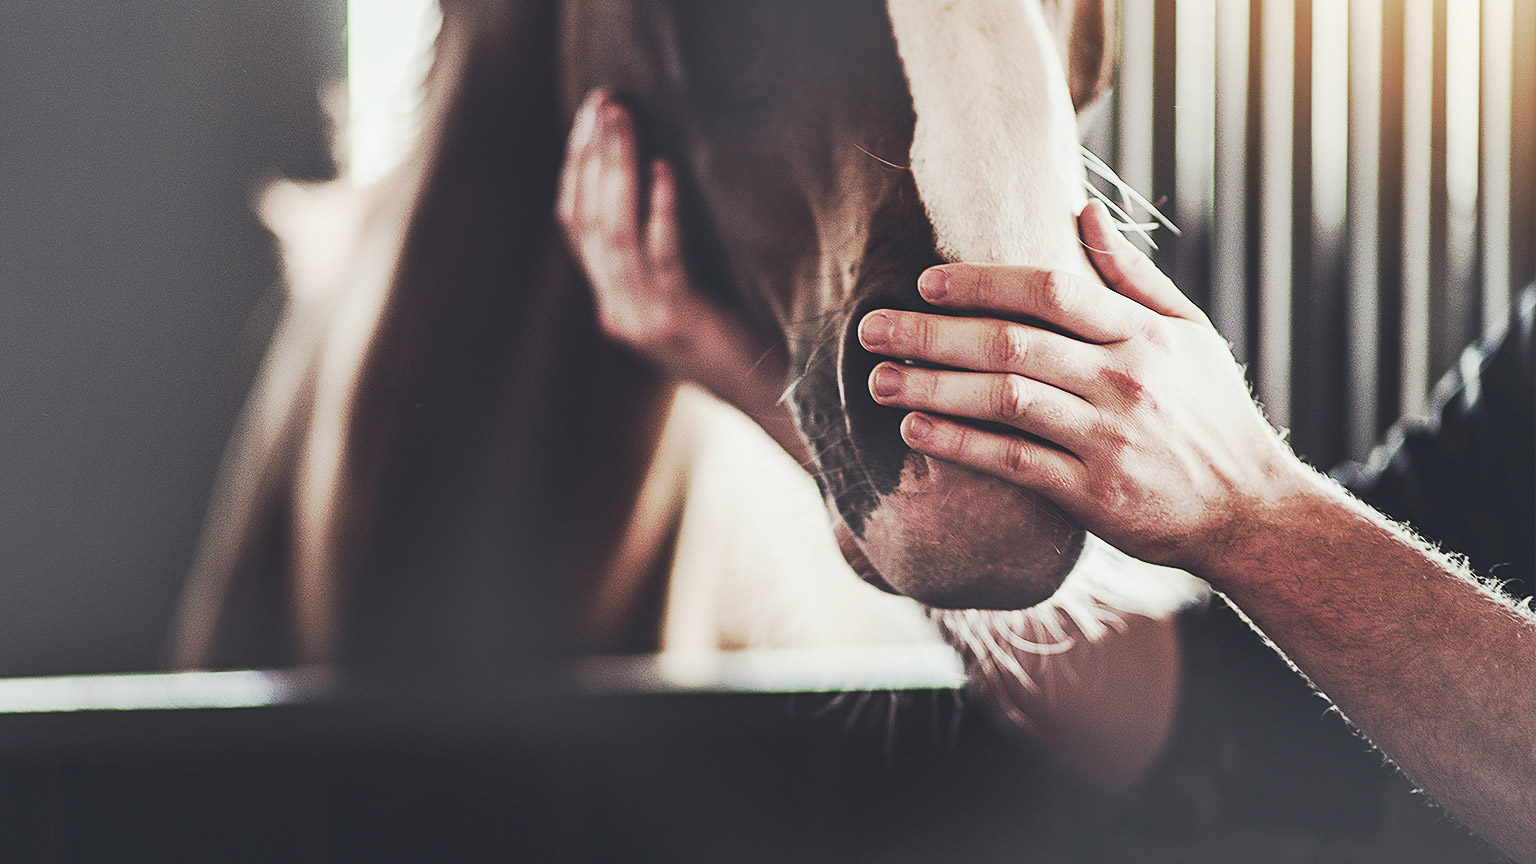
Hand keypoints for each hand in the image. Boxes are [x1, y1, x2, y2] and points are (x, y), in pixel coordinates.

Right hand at [557, 90, 804, 460]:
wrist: (783, 401)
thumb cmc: (751, 338)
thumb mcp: (695, 295)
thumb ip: (668, 256)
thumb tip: (663, 176)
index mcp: (617, 304)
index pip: (578, 226)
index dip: (578, 169)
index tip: (590, 117)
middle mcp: (621, 313)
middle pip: (591, 222)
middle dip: (593, 156)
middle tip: (603, 102)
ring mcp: (648, 321)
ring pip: (616, 235)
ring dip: (619, 170)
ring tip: (624, 119)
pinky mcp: (684, 323)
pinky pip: (664, 259)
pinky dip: (661, 211)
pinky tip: (666, 169)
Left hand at [856, 200, 1310, 572]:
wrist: (1250, 510)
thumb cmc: (1213, 415)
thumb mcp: (1189, 335)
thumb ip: (1131, 275)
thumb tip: (1082, 211)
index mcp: (1143, 334)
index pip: (1049, 291)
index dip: (981, 283)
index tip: (925, 283)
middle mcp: (1124, 380)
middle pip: (1011, 343)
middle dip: (932, 334)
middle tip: (872, 329)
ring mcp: (1107, 438)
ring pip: (1003, 400)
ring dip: (933, 387)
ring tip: (879, 379)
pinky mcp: (1093, 494)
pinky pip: (1012, 462)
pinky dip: (959, 444)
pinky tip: (916, 429)